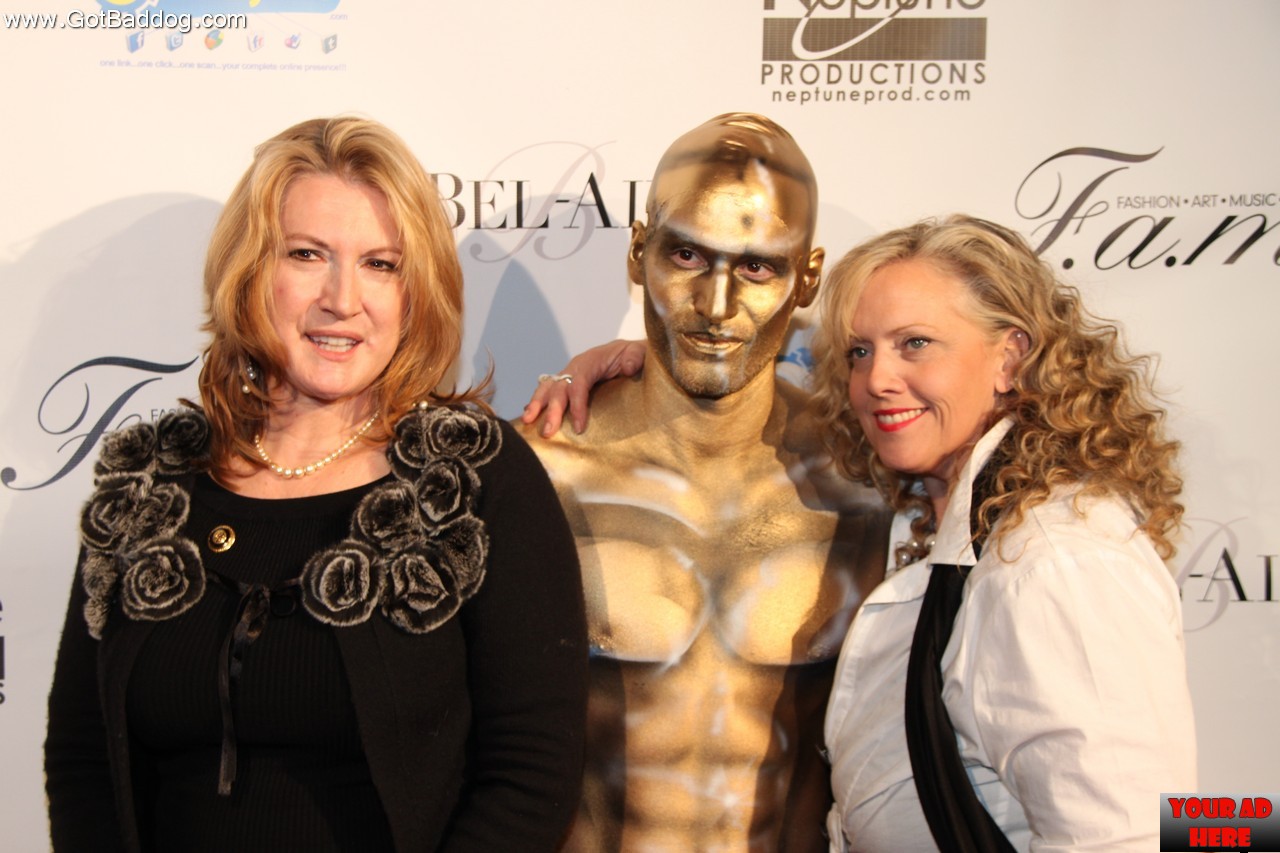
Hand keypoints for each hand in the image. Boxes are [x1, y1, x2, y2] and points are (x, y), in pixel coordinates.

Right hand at [521, 340, 645, 435]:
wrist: (631, 352)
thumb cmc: (634, 356)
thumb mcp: (639, 353)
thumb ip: (634, 358)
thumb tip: (628, 368)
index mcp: (590, 361)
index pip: (578, 384)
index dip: (577, 406)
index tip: (579, 427)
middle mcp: (575, 367)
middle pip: (558, 388)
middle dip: (552, 410)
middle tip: (548, 432)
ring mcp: (569, 374)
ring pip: (548, 388)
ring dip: (537, 405)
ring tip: (528, 421)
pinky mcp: (567, 383)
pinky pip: (549, 391)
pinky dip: (538, 403)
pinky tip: (530, 416)